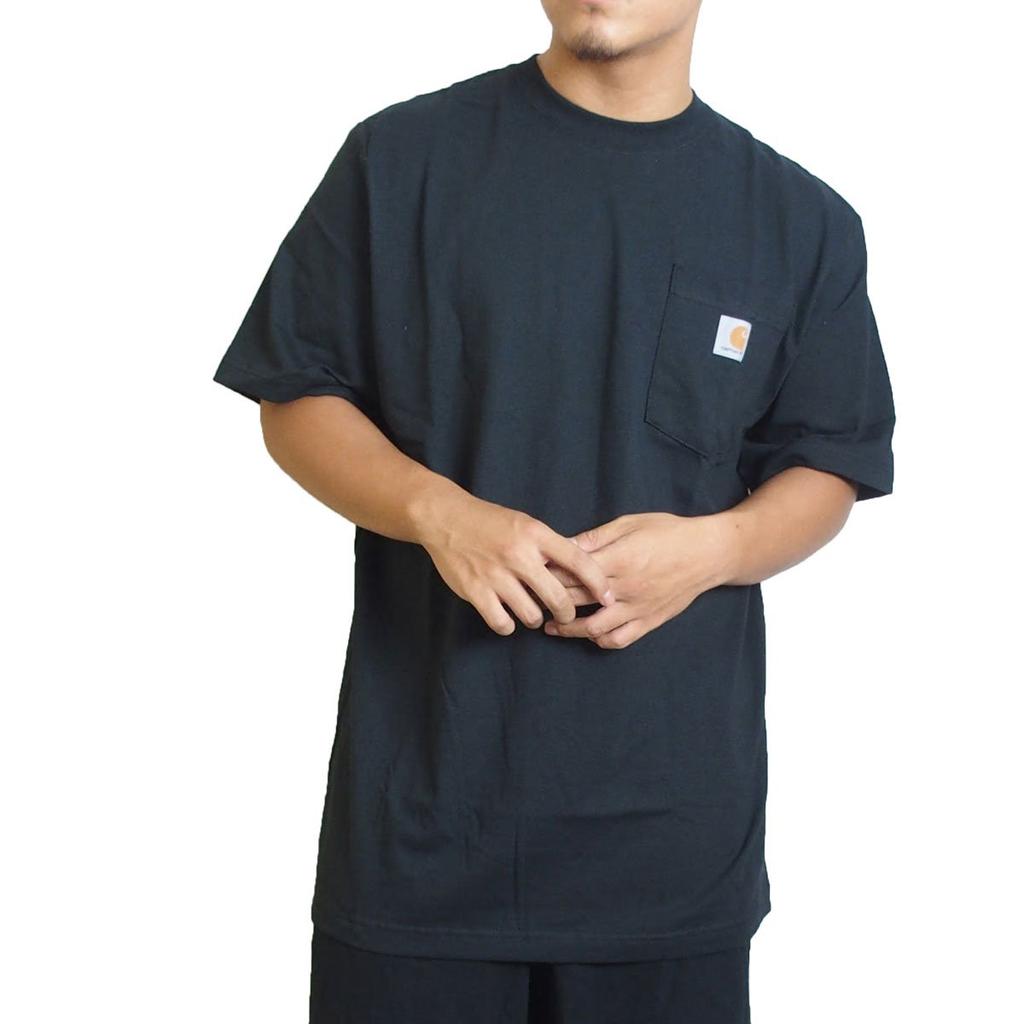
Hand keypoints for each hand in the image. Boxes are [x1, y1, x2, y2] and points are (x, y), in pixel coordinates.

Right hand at [418, 489, 614, 635]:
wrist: (445, 518)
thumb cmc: (489, 522)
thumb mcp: (525, 524)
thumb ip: (549, 547)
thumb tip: (580, 571)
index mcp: (535, 534)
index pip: (579, 562)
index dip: (598, 583)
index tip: (608, 598)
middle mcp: (518, 555)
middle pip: (558, 597)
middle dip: (567, 612)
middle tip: (565, 615)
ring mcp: (496, 575)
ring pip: (531, 615)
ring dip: (535, 618)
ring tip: (530, 611)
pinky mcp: (475, 591)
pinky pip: (502, 623)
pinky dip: (508, 625)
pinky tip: (507, 616)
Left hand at [543, 512, 732, 648]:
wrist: (708, 553)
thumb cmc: (669, 532)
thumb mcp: (630, 524)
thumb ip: (596, 538)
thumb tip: (564, 544)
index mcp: (619, 560)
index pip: (572, 572)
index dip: (548, 574)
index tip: (532, 573)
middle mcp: (625, 588)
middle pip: (576, 600)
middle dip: (551, 600)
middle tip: (533, 599)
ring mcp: (638, 608)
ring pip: (594, 628)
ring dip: (569, 629)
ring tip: (552, 625)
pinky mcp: (650, 621)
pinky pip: (620, 639)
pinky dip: (600, 640)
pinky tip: (589, 634)